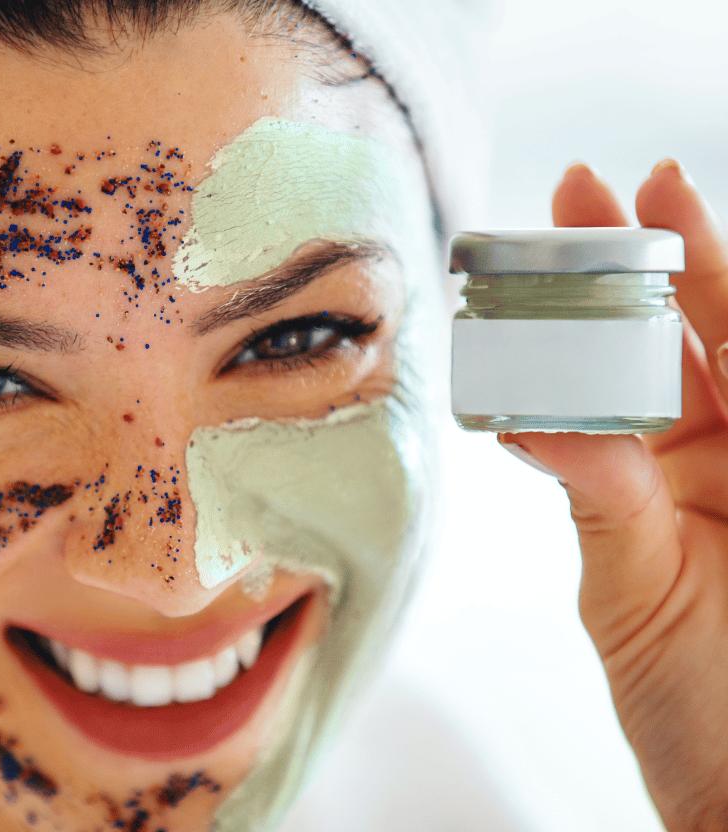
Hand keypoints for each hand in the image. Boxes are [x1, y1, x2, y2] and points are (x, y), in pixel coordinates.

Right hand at [502, 161, 727, 831]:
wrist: (723, 803)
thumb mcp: (665, 599)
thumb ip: (614, 503)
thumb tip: (548, 424)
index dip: (703, 255)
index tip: (657, 183)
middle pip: (686, 343)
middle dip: (633, 266)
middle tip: (581, 194)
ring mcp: (688, 497)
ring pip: (628, 391)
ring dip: (573, 334)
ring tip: (525, 270)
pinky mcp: (637, 533)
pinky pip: (585, 458)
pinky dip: (547, 420)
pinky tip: (511, 383)